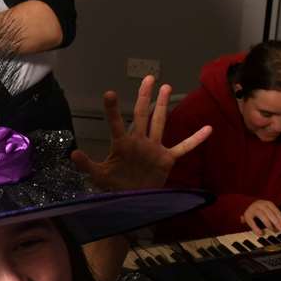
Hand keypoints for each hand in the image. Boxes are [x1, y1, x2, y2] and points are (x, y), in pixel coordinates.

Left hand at [70, 76, 210, 192]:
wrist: (130, 202)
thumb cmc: (113, 188)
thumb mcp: (98, 177)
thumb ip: (87, 165)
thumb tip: (73, 153)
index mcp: (123, 145)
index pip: (116, 124)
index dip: (112, 110)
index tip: (109, 93)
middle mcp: (139, 142)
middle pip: (142, 115)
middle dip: (145, 97)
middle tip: (149, 77)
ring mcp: (154, 149)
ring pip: (160, 123)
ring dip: (163, 106)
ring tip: (167, 87)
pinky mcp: (166, 159)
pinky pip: (183, 147)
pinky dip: (195, 140)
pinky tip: (208, 128)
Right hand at [242, 199, 280, 233]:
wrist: (244, 205)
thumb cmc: (261, 211)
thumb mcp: (269, 211)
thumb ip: (276, 217)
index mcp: (267, 203)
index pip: (276, 210)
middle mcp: (261, 204)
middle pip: (270, 213)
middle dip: (276, 222)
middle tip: (280, 229)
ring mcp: (253, 209)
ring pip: (262, 215)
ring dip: (268, 224)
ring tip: (272, 229)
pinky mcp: (247, 215)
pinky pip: (252, 222)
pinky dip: (256, 228)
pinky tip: (260, 233)